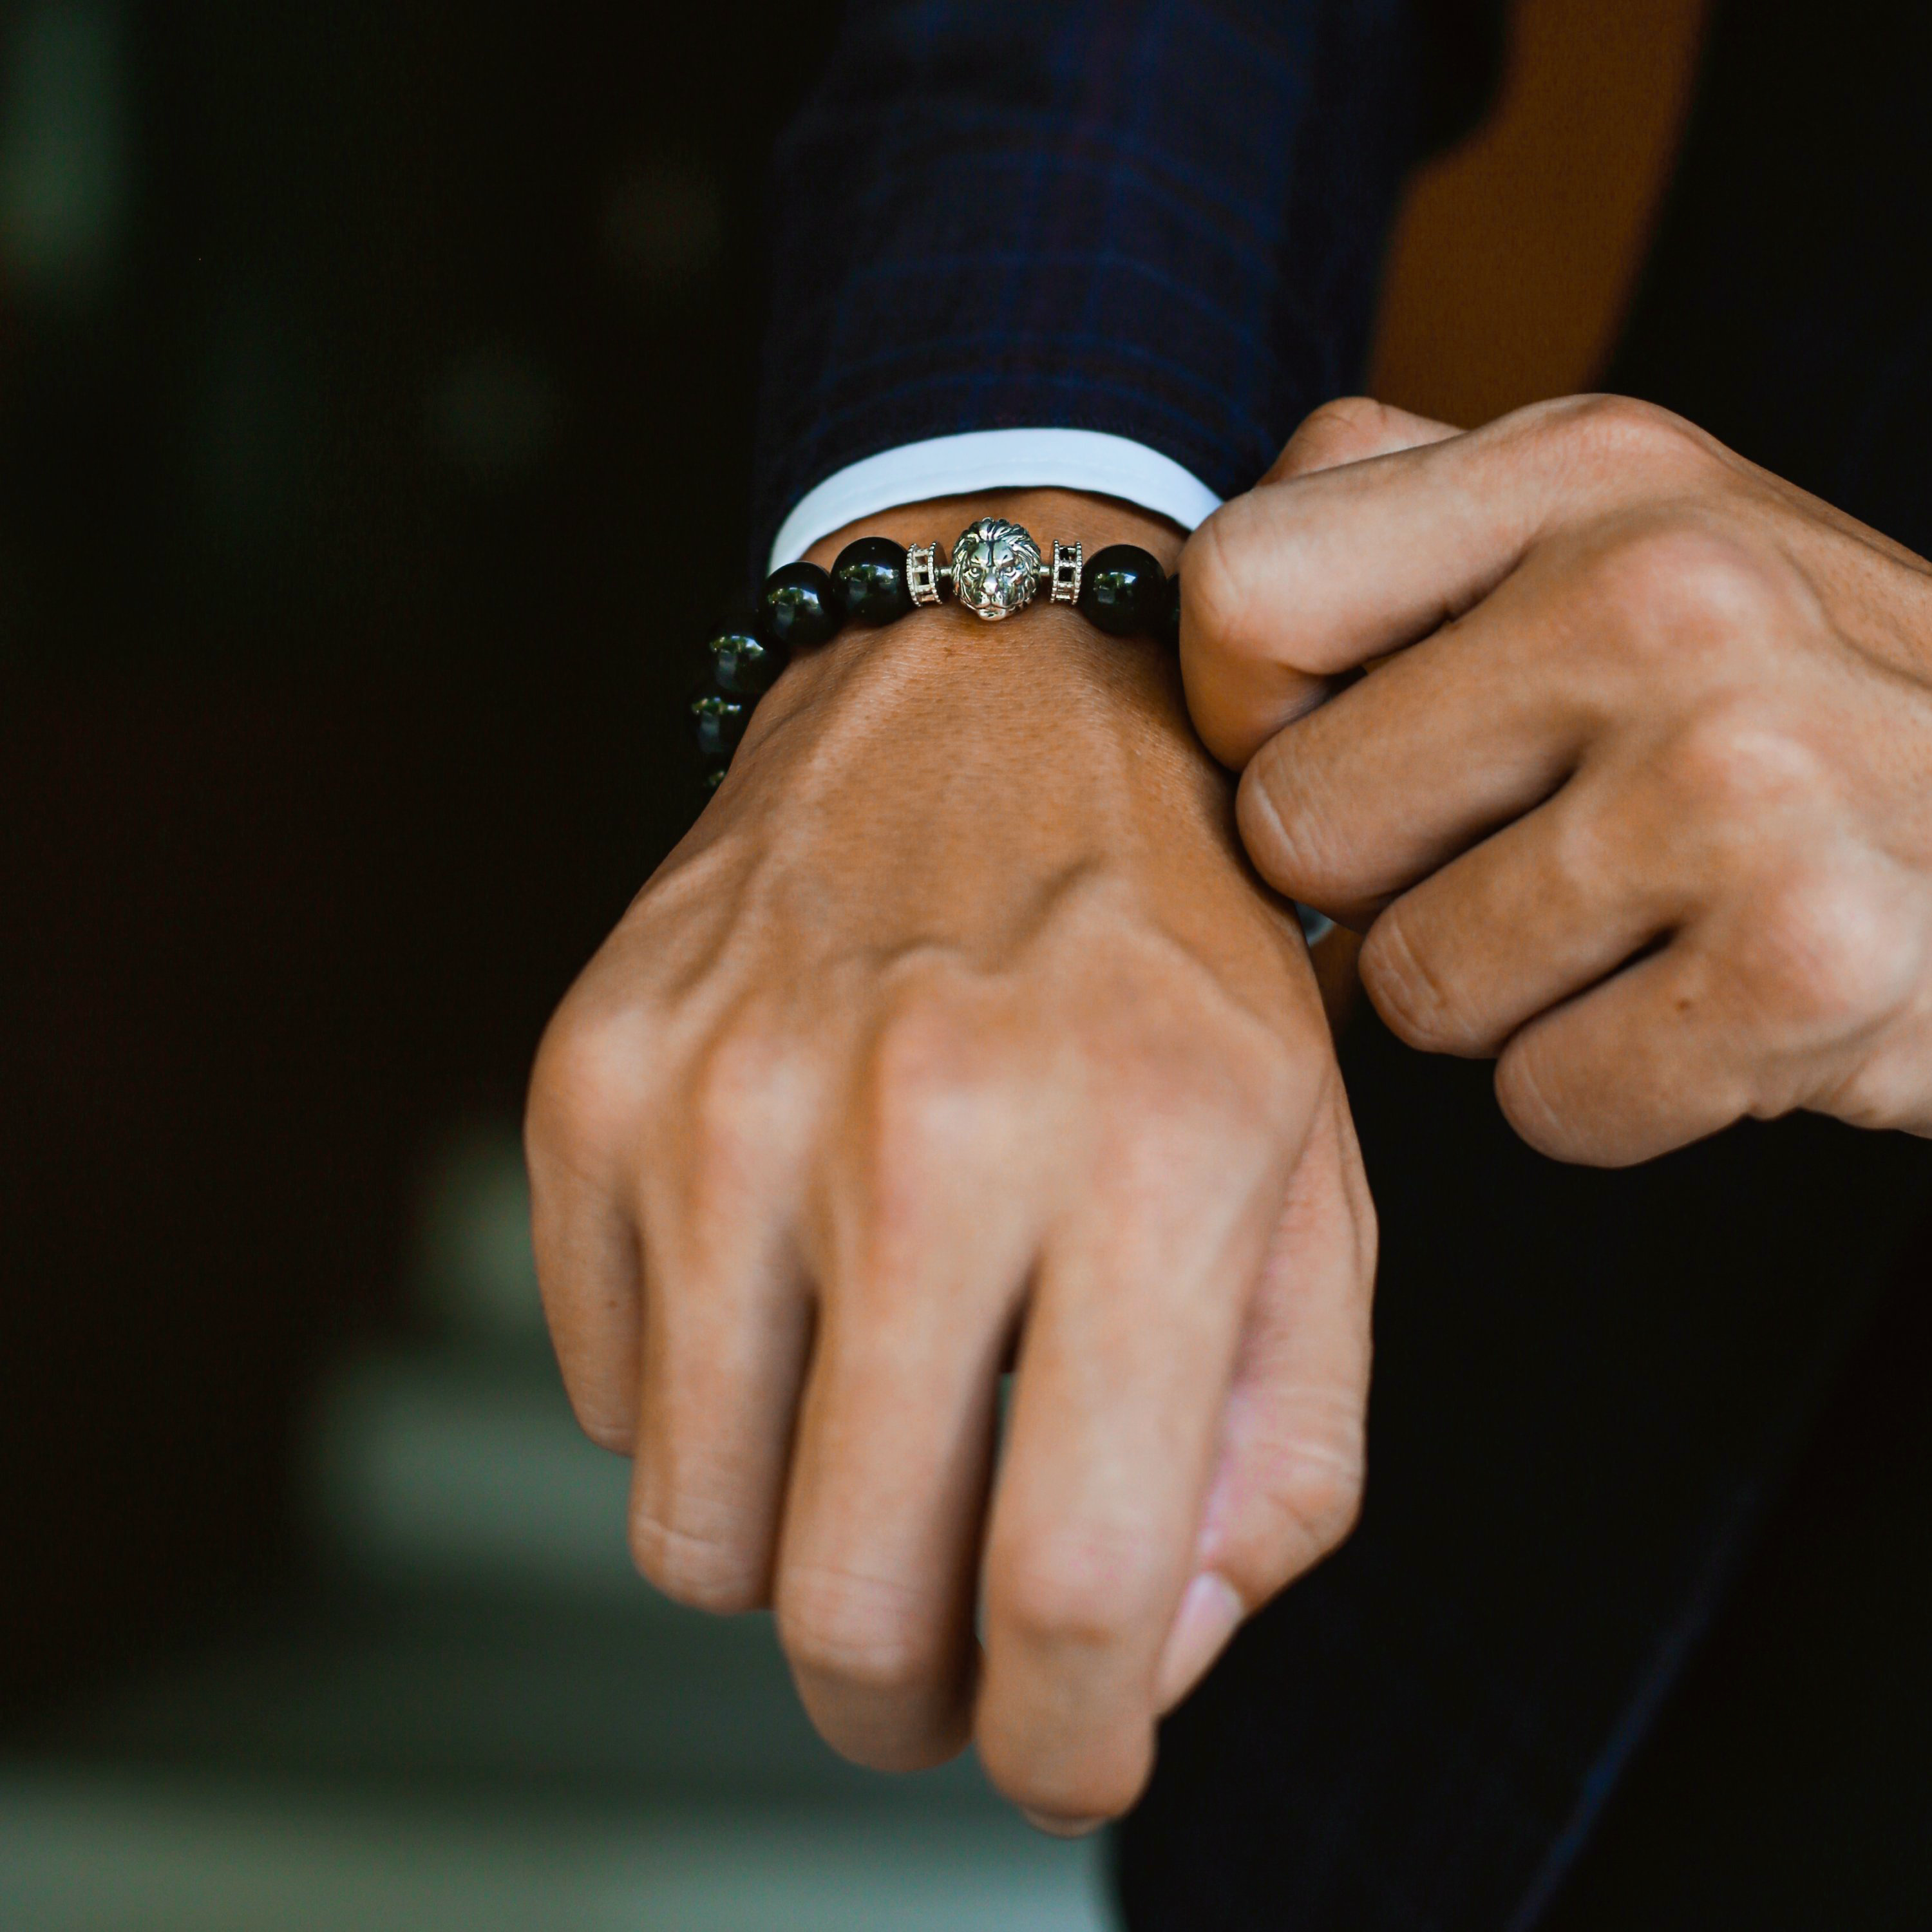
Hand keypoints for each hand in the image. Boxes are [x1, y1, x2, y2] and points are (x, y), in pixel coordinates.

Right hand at [525, 489, 1375, 1827]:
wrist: (989, 701)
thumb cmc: (1177, 955)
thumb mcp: (1316, 1181)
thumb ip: (1281, 1452)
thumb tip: (1141, 1663)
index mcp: (1152, 1153)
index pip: (1075, 1583)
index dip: (1065, 1742)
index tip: (1061, 1750)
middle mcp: (920, 1122)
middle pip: (848, 1600)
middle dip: (906, 1697)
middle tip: (948, 1652)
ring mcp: (722, 1099)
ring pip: (695, 1534)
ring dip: (793, 1551)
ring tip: (873, 1440)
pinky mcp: (592, 1082)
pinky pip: (606, 1394)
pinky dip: (701, 1404)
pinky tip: (786, 1290)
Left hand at [1183, 394, 1931, 1165]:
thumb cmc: (1795, 694)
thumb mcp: (1625, 533)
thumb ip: (1408, 533)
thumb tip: (1201, 631)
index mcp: (1583, 466)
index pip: (1238, 596)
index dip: (1248, 716)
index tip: (1342, 750)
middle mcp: (1662, 591)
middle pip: (1297, 825)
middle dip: (1384, 884)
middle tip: (1529, 858)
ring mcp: (1745, 775)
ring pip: (1413, 987)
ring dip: (1503, 996)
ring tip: (1641, 926)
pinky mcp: (1813, 960)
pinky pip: (1545, 1103)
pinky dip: (1607, 1095)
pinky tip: (1709, 1010)